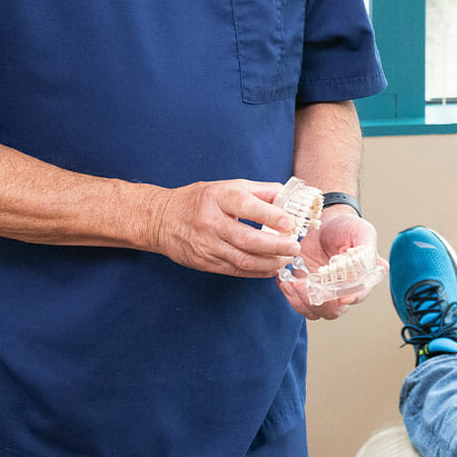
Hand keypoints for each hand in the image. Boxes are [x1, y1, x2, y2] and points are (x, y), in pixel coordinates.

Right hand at [149, 180, 301, 276]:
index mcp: (218, 198)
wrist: (162, 220)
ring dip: (270, 262)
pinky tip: (271, 268)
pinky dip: (256, 271)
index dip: (270, 215)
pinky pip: (235, 270)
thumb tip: (287, 195)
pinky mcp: (205, 262)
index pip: (246, 206)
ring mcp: (207, 245)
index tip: (290, 222)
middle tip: (294, 246)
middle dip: (276, 245)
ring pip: (243, 259)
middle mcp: (211, 222)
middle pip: (247, 239)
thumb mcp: (227, 185)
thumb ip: (259, 190)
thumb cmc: (199, 200)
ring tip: (287, 259)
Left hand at [278, 204, 380, 320]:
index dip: (351, 297)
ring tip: (292, 283)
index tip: (342, 296)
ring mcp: (322, 290)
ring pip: (313, 311)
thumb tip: (381, 267)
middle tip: (306, 285)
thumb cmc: (346, 226)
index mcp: (361, 279)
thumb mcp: (361, 231)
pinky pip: (296, 301)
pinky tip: (286, 280)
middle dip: (319, 302)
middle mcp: (342, 290)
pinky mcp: (304, 287)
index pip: (358, 295)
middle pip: (333, 310)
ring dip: (301, 301)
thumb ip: (367, 249)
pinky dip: (289, 294)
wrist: (323, 219)